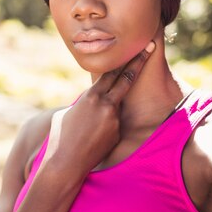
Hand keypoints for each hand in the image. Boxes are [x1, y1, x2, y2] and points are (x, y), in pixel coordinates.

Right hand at [43, 41, 154, 177]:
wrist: (66, 163)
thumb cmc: (60, 137)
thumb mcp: (68, 113)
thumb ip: (83, 103)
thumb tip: (90, 100)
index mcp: (91, 97)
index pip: (111, 73)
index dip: (125, 59)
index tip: (137, 47)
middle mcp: (106, 105)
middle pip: (126, 79)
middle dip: (139, 62)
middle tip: (150, 47)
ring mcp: (114, 120)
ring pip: (115, 107)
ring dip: (108, 111)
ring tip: (90, 126)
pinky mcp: (117, 133)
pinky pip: (114, 124)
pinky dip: (105, 127)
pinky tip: (91, 139)